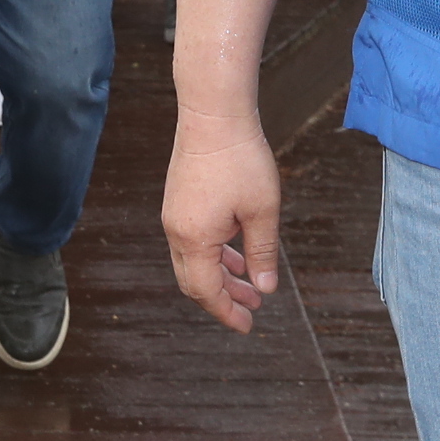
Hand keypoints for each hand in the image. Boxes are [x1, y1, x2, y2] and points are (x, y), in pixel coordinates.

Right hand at [161, 110, 280, 332]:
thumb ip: (263, 254)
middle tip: (252, 309)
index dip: (227, 312)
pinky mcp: (178, 200)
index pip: (206, 291)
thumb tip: (265, 287)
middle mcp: (176, 230)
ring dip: (220, 276)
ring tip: (250, 284)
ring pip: (193, 260)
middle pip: (194, 281)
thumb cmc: (239, 158)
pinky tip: (235, 253)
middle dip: (223, 298)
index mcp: (194, 238)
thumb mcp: (262, 211)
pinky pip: (192, 241)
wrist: (213, 114)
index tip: (247, 326)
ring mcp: (174, 214)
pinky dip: (213, 255)